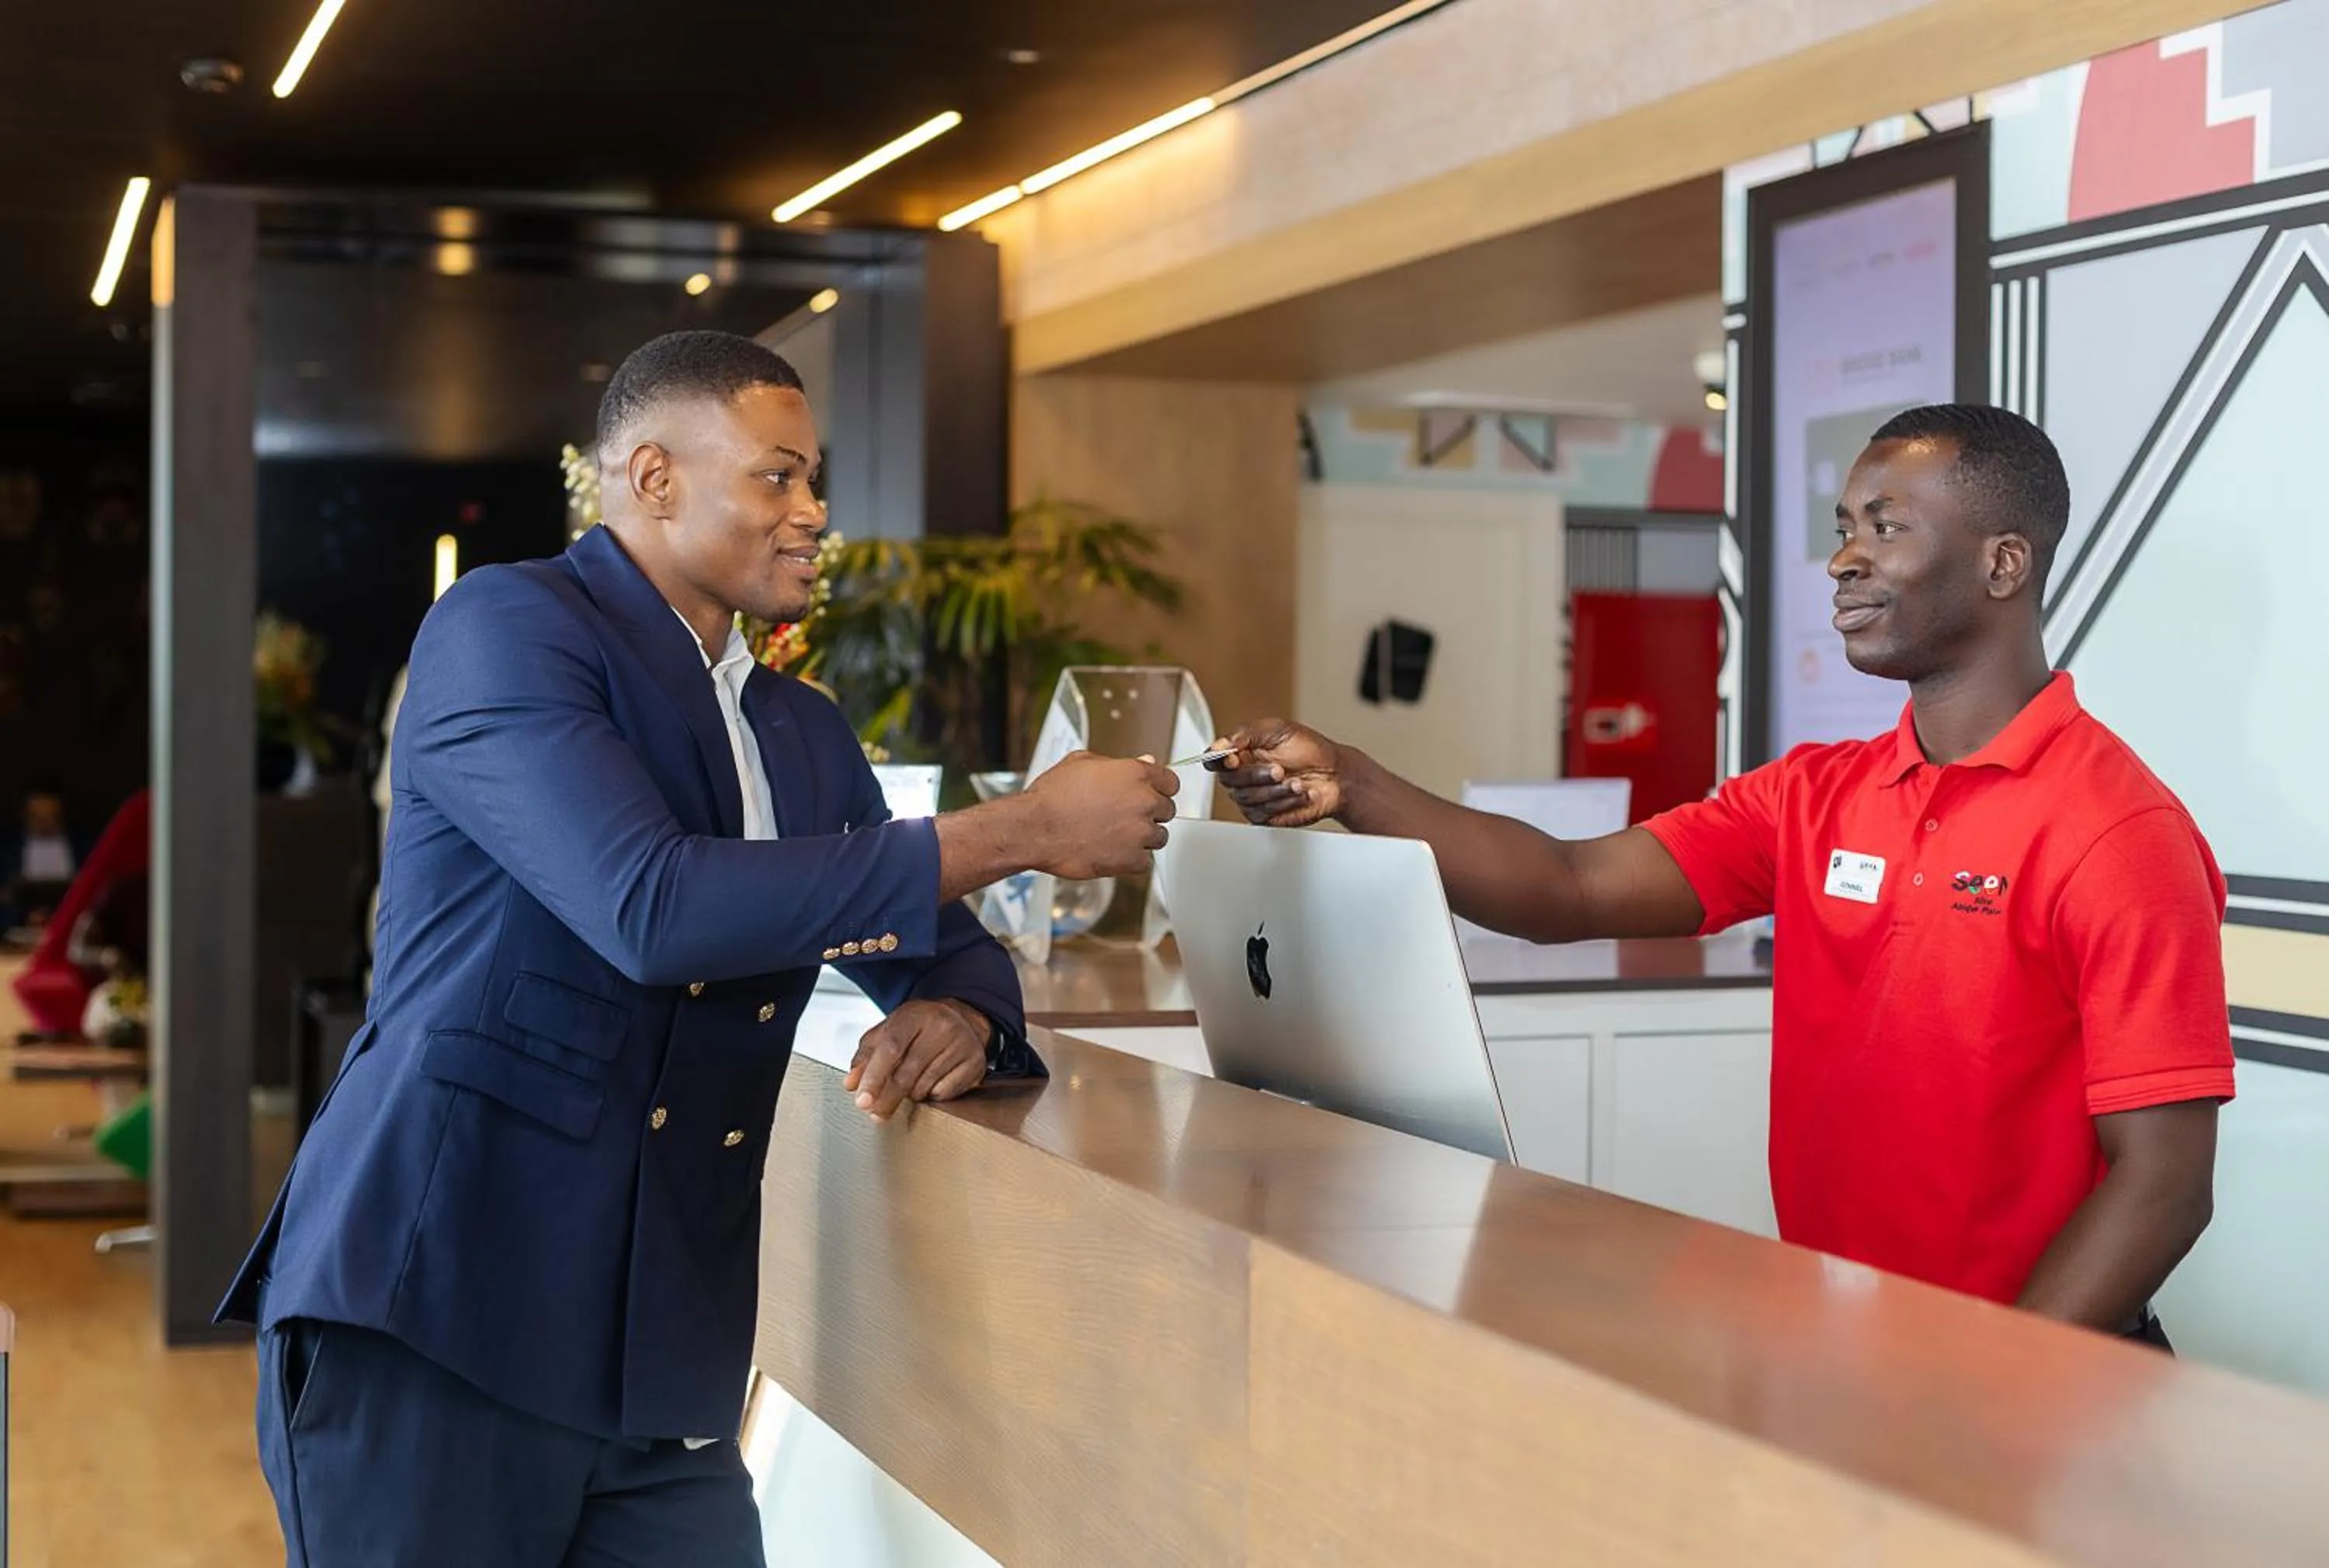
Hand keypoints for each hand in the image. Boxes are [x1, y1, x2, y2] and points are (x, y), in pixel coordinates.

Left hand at [844, 999, 991, 1122]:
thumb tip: (852, 1083)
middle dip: (887, 1098)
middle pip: (907, 1073)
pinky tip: (932, 1081)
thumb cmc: (921, 1027)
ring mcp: (962, 1045)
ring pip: (925, 1087)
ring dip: (910, 1095)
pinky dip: (932, 1095)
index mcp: (915, 1015)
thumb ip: (866, 1056)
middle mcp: (942, 1027)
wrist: (962, 1019)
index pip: (891, 1048)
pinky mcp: (975, 1063)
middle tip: (875, 1112)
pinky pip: (945, 1094)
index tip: (863, 1100)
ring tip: (911, 1082)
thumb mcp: (888, 1031)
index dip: (874, 1077)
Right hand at [1022, 751, 1177, 878]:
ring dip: (1142, 838)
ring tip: (1116, 835)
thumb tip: (1143, 761)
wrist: (1034, 829)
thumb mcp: (1083, 762)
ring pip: (1158, 837)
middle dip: (1149, 813)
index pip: (1171, 782)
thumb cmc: (1052, 797)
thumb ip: (1119, 764)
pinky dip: (1132, 860)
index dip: (1160, 789)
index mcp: (1136, 774)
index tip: (1153, 794)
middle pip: (1167, 810)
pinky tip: (1113, 851)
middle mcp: (1143, 802)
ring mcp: (1139, 832)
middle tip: (1125, 816)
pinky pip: (1145, 862)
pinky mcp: (1131, 860)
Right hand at [1208, 720, 1344, 827]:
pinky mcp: (1265, 816)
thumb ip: (1244, 734)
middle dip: (1257, 776)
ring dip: (1276, 790)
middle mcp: (1243, 777)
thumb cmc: (1308, 749)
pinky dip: (1286, 802)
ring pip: (1248, 799)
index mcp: (1240, 753)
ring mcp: (1253, 797)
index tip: (1233, 759)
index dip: (1218, 761)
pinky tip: (1302, 793)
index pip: (1214, 760)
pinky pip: (1264, 814)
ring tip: (1297, 782)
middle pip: (1230, 782)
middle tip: (1279, 769)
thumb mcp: (1276, 730)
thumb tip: (1218, 746)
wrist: (1335, 774)